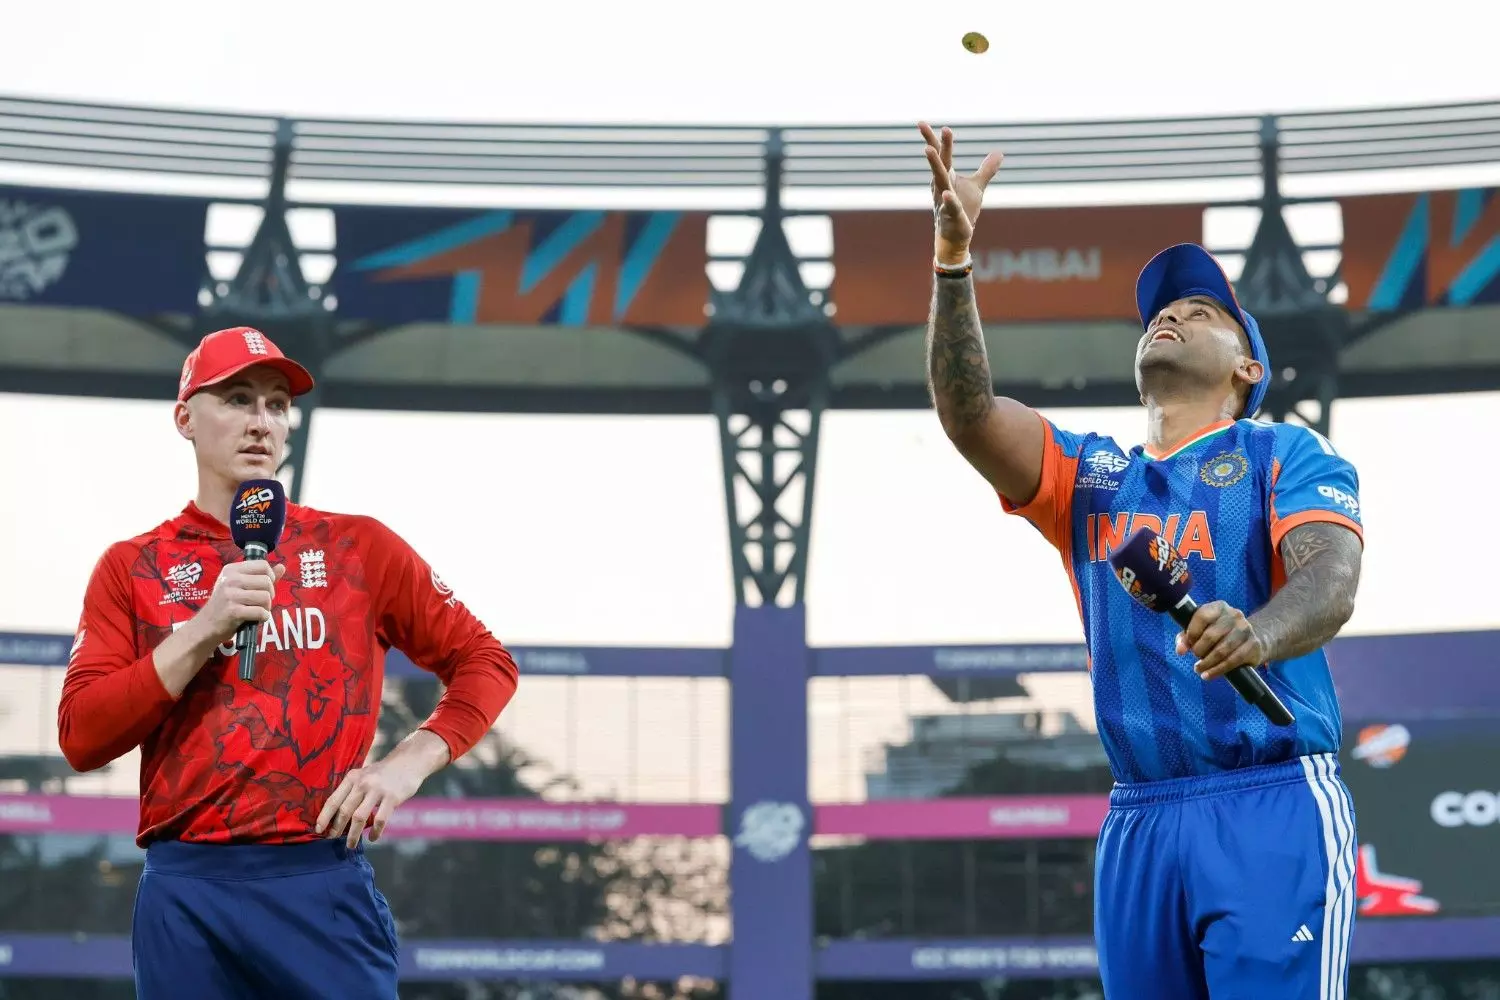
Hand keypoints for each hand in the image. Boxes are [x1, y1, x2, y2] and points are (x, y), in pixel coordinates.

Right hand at [197, 560, 284, 642]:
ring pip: (265, 597)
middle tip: (261, 601)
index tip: (264, 587)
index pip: (262, 565)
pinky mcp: (233, 611)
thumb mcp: (239, 585)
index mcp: (232, 569)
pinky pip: (260, 612)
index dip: (270, 577)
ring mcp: (231, 595)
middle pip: (267, 581)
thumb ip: (261, 576)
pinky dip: (263, 617)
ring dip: (266, 607)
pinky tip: (257, 618)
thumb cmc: (226, 604)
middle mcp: (230, 579)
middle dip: (270, 594)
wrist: (206, 625)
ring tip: (258, 610)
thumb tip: (282, 567)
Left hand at [316, 755, 426, 847]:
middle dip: (336, 828)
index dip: (324, 816)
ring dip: (353, 835)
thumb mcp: (364, 775)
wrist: (409, 760)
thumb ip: (353, 790)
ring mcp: (378, 790)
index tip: (318, 830)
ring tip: (350, 845)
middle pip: (344, 810)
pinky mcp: (392, 797)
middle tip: (332, 840)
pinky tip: (373, 838)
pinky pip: (380, 820)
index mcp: (352, 778)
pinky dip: (375, 832)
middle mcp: (363, 783)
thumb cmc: (384, 772)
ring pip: (359, 817)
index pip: (333, 799)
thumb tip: (338, 816)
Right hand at [918, 122, 1002, 264]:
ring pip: (939, 179)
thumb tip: (999, 153)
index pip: (942, 154)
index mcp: (947, 176)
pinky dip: (948, 200)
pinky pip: (949, 206)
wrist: (956, 236)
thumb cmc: (964, 209)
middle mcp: (942, 185)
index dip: (936, 138)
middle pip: (938, 161)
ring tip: (928, 149)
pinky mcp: (951, 215)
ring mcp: (944, 200)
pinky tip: (946, 193)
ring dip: (934, 164)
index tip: (926, 122)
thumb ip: (986, 169)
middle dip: (933, 144)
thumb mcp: (977, 186)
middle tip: (923, 125)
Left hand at [1176, 601, 1269, 680]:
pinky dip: (1217, 670)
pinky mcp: (1253, 645)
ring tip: (1199, 669)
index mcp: (1219, 607)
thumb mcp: (1202, 630)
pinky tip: (1208, 675)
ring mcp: (1246, 630)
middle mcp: (1235, 615)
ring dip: (1207, 663)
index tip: (1188, 645)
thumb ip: (1186, 638)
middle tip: (1196, 658)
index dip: (1192, 633)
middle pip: (1211, 636)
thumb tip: (1180, 650)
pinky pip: (1232, 661)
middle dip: (1199, 650)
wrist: (1254, 639)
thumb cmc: (1221, 635)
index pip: (1202, 616)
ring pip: (1221, 650)